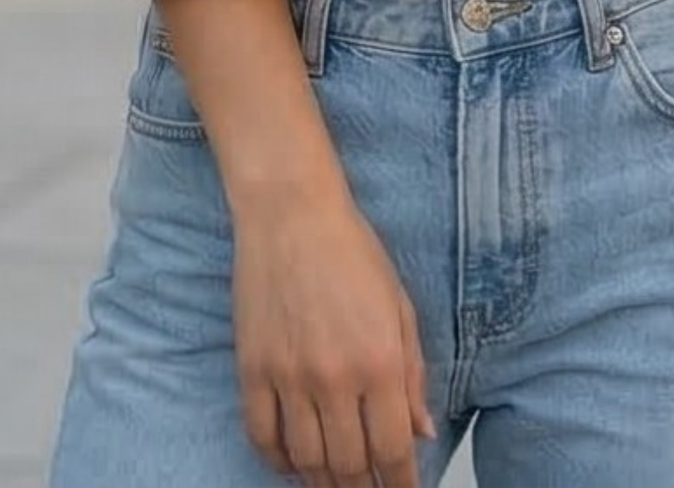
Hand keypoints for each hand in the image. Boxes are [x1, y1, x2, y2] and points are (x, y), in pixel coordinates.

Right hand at [233, 187, 434, 485]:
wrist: (291, 212)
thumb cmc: (351, 249)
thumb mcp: (399, 306)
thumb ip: (413, 373)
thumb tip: (421, 433)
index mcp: (380, 360)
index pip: (393, 451)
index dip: (401, 485)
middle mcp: (335, 377)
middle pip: (349, 467)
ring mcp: (289, 376)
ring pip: (307, 461)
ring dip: (323, 483)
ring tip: (336, 484)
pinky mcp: (252, 369)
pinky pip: (262, 436)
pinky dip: (278, 462)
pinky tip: (293, 465)